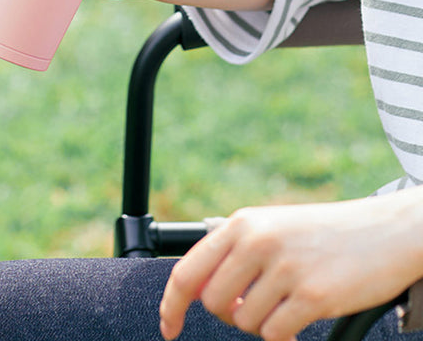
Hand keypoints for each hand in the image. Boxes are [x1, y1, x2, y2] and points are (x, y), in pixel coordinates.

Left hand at [159, 192, 422, 340]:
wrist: (383, 232)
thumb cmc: (322, 233)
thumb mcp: (270, 228)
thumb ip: (233, 253)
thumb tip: (200, 292)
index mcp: (241, 224)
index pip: (188, 271)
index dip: (171, 304)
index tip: (168, 327)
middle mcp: (257, 242)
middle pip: (214, 303)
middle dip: (230, 314)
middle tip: (255, 306)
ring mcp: (284, 268)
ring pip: (245, 322)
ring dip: (262, 322)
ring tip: (287, 302)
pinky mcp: (313, 296)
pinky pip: (274, 335)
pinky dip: (283, 336)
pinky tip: (300, 319)